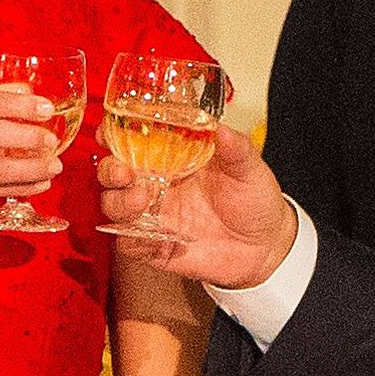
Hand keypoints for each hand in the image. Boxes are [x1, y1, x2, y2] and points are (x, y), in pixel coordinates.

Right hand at [95, 124, 297, 287]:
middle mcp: (157, 185)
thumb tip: (220, 127)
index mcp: (174, 158)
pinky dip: (130, 240)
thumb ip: (235, 148)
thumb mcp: (250, 169)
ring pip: (114, 206)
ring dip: (120, 202)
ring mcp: (153, 216)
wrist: (265, 247)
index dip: (115, 134)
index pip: (134, 141)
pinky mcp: (154, 246)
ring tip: (142, 199)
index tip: (109, 131)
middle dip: (111, 170)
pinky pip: (128, 244)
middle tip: (124, 172)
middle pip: (114, 173)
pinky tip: (149, 236)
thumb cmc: (255, 202)